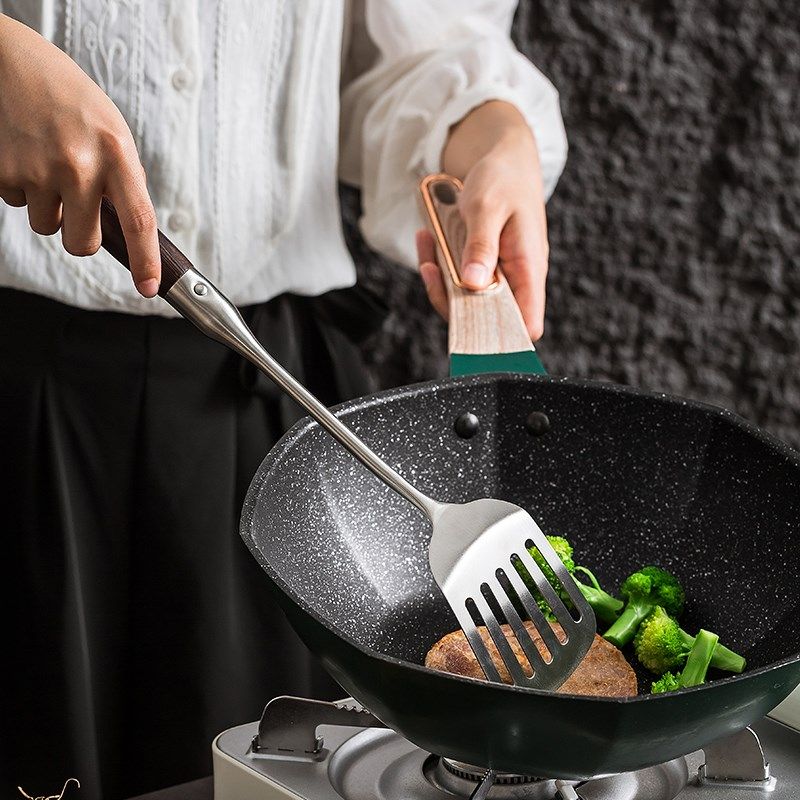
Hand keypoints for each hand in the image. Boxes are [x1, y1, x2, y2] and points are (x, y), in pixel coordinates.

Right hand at [0, 14, 159, 295]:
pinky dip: (21, 188)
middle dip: (81, 235)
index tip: (149, 288)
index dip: (145, 261)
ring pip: (47, 227)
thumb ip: (124, 181)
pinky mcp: (5, 170)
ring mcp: (39, 168)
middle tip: (77, 204)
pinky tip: (26, 156)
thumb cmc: (73, 103)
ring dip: (48, 207)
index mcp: (117, 154)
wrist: (16, 63)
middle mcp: (80, 164)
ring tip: (48, 165)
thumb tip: (131, 231)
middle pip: (83, 243)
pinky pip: (16, 205)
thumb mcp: (114, 134)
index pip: (139, 221)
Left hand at [417, 101, 548, 339]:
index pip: (527, 324)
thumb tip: (473, 284)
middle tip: (430, 268)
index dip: (504, 339)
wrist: (503, 157)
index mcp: (529, 268)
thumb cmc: (503, 178)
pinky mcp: (482, 267)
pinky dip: (439, 264)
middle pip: (486, 317)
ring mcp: (498, 274)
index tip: (470, 329)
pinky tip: (429, 238)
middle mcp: (516, 278)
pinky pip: (458, 279)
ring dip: (440, 279)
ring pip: (467, 299)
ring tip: (427, 243)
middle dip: (452, 300)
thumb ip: (481, 246)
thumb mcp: (488, 207)